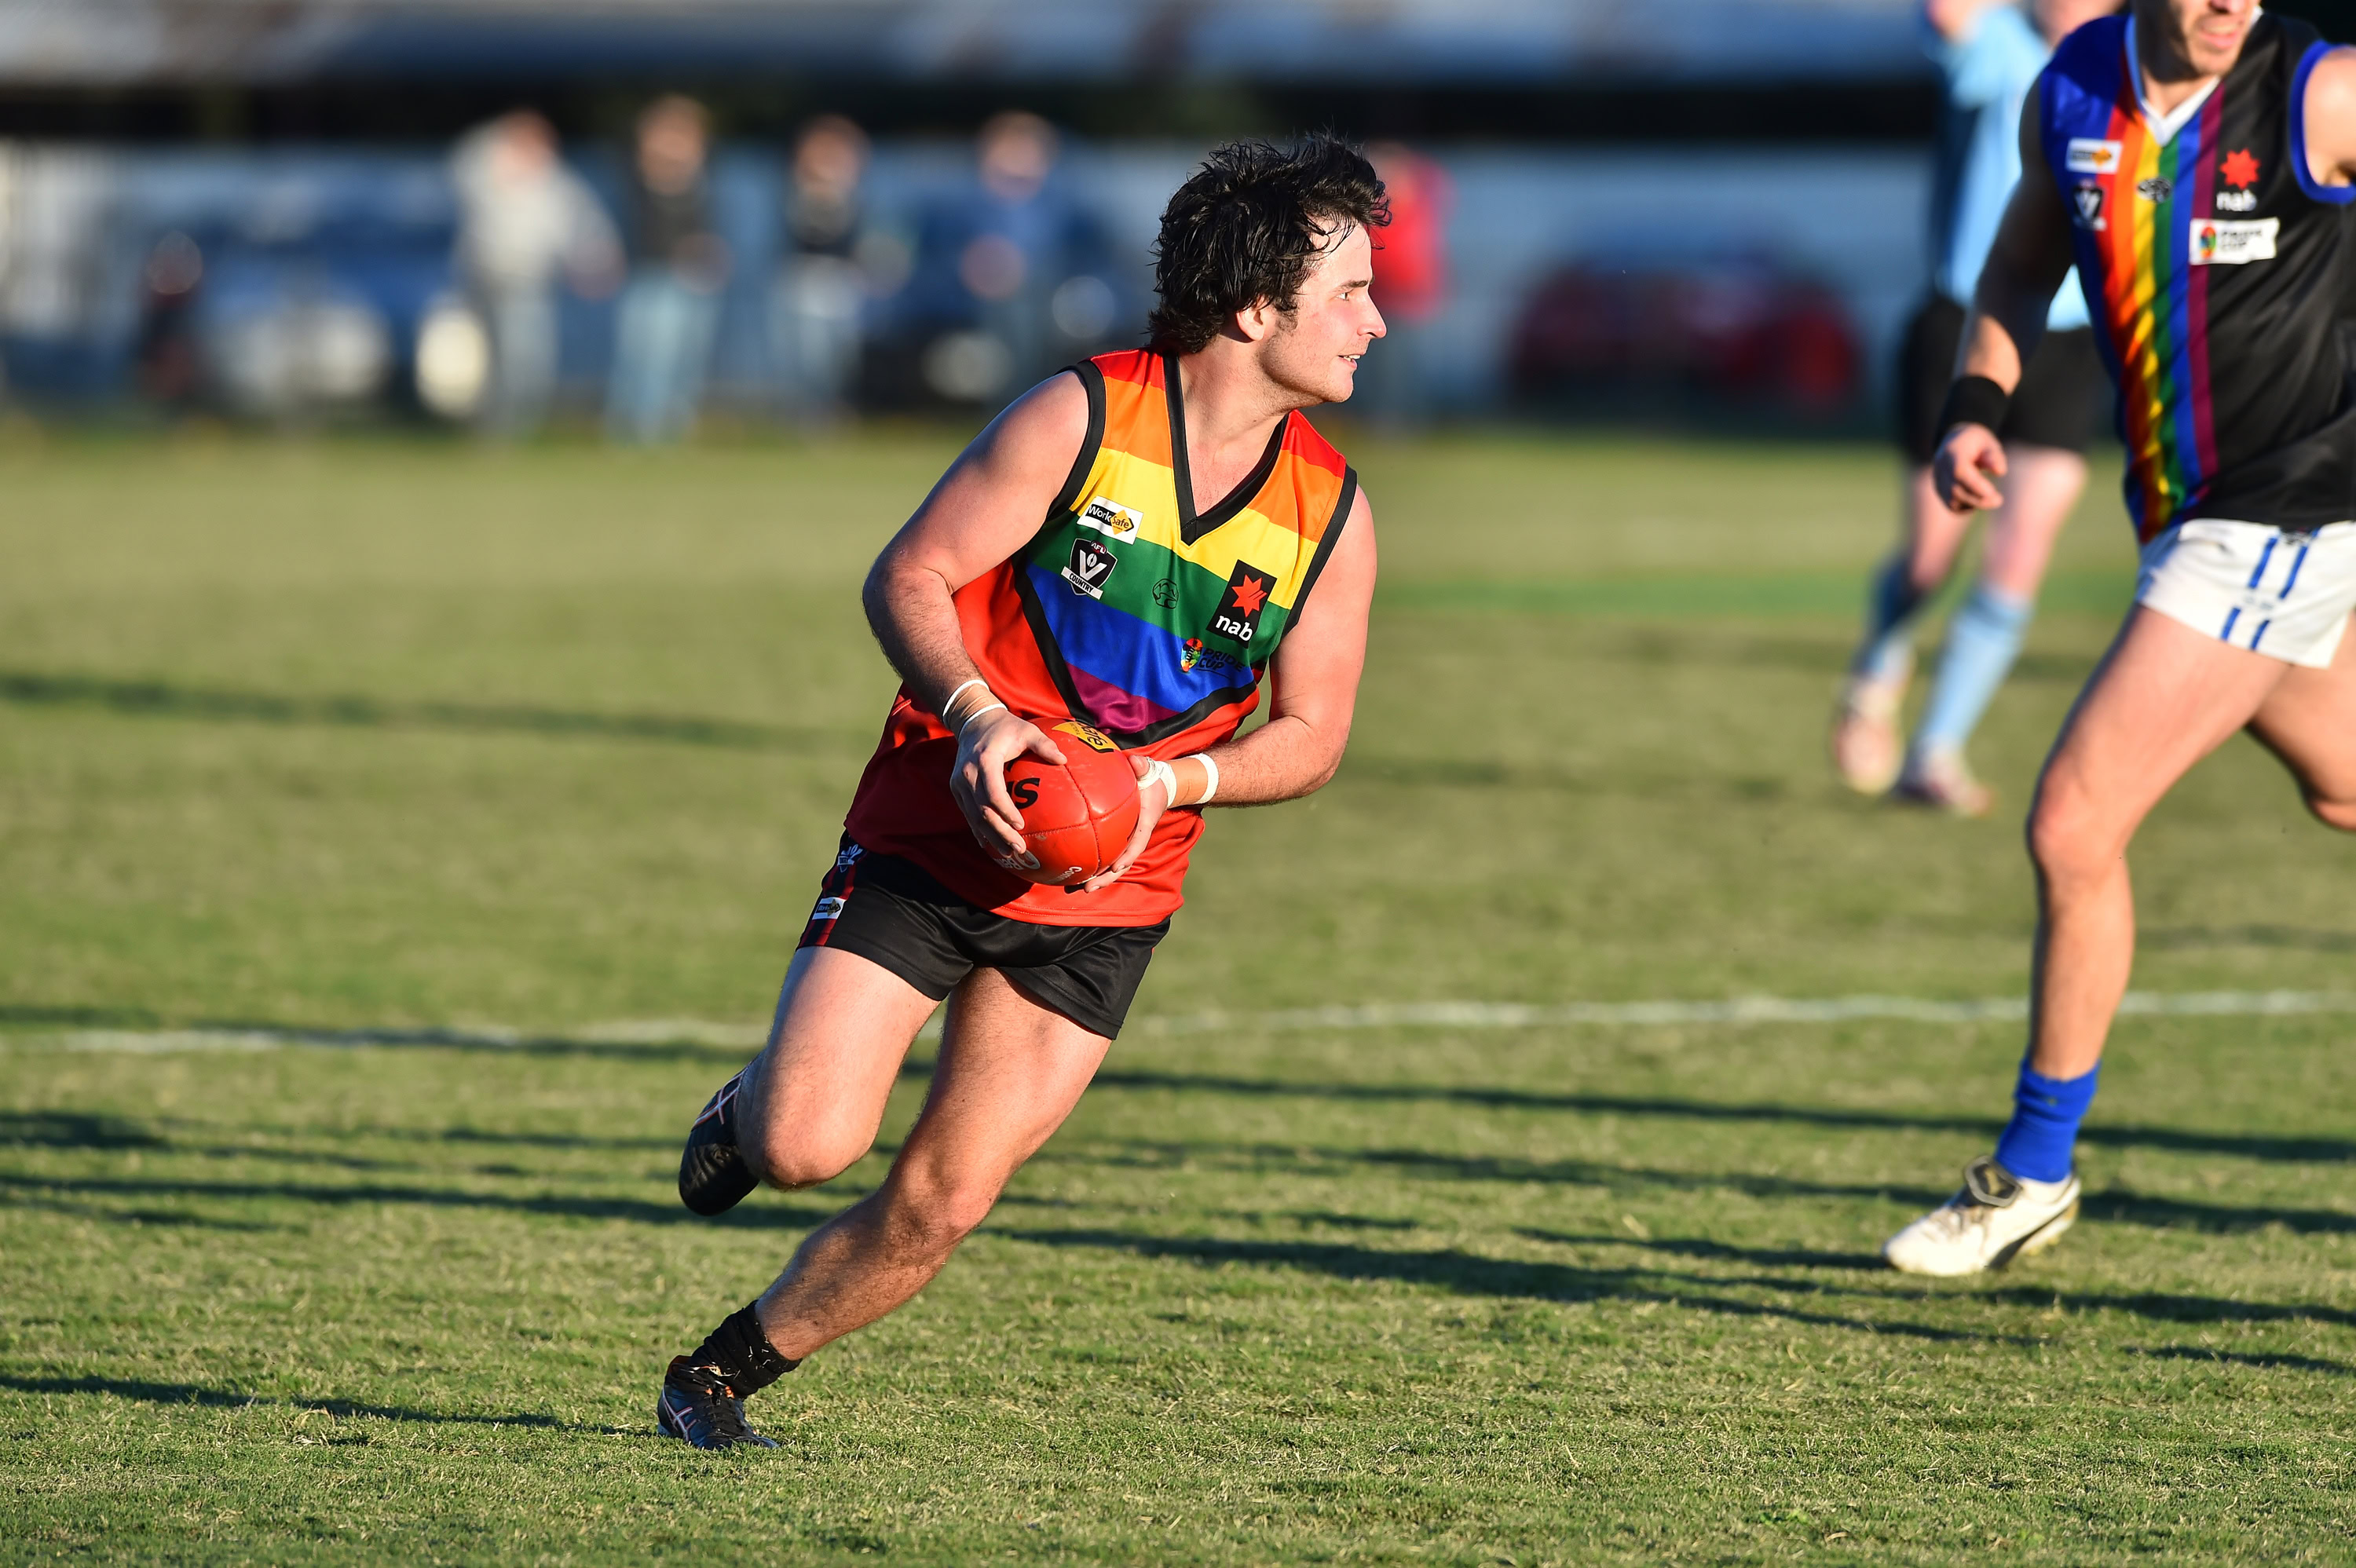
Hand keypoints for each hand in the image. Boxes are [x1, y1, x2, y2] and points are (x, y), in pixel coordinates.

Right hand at [952, 708, 1064, 862]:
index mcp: (984, 760)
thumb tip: (1064, 759)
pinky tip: (991, 845)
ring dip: (990, 837)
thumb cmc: (1006, 727)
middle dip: (1000, 833)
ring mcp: (959, 783)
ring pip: (973, 817)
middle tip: (1019, 849)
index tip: (1021, 825)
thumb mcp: (1027, 730)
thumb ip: (1044, 745)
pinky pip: (968, 814)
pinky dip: (979, 831)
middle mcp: (967, 774)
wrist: (973, 721)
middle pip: (982, 811)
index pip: (992, 792)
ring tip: (1009, 854)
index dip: (1005, 811)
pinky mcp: (957, 789)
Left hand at [1080, 753, 1171, 892]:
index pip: (1137, 842)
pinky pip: (1107, 852)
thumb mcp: (1149, 769)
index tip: (1117, 868)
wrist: (1158, 785)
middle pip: (1123, 863)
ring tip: (1081, 888)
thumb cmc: (1151, 778)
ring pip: (1114, 863)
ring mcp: (1127, 839)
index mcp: (1144, 823)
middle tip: (1089, 888)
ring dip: (1099, 877)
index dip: (1128, 857)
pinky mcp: (1119, 838)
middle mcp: (1135, 836)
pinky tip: (1076, 870)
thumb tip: (1134, 760)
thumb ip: (1142, 765)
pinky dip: (1094, 862)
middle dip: (1107, 877)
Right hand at [1933, 422, 2006, 512]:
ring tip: (1991, 499)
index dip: (1974, 485)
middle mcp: (1940, 467)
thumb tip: (2000, 472)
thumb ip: (1994, 456)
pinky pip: (1951, 505)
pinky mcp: (1939, 490)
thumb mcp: (1988, 443)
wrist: (1954, 442)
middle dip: (1978, 499)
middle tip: (1998, 500)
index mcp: (1952, 452)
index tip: (1992, 492)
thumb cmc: (1976, 442)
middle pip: (1955, 490)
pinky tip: (1979, 501)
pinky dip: (1966, 507)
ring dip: (1973, 504)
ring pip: (1952, 500)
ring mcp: (1938, 480)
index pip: (1959, 472)